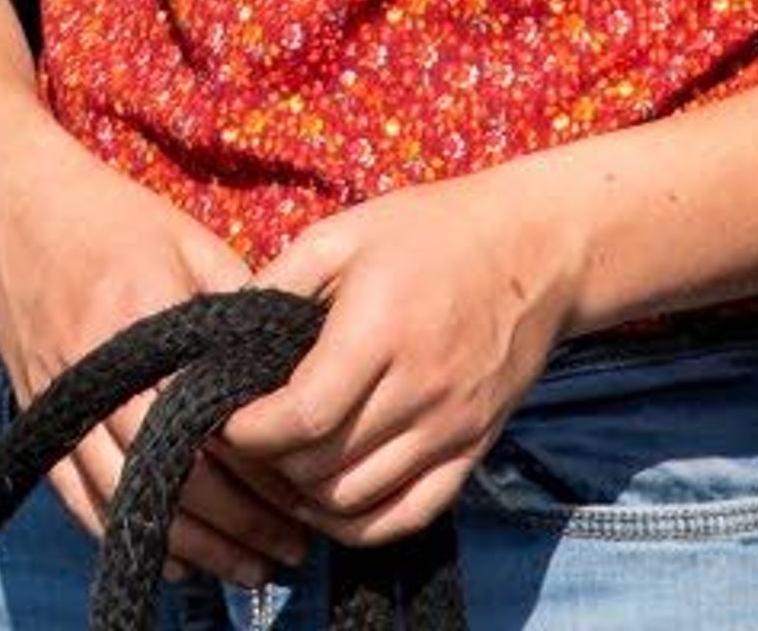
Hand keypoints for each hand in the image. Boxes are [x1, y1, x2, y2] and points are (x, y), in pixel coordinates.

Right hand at [0, 125, 318, 588]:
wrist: (11, 206)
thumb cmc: (113, 219)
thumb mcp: (190, 242)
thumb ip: (241, 307)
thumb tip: (302, 370)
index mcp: (144, 321)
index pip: (209, 424)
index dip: (261, 474)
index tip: (306, 502)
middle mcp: (99, 369)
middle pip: (171, 473)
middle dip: (237, 524)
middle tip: (289, 551)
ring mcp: (61, 397)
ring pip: (127, 497)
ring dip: (190, 545)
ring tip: (246, 569)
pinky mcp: (37, 414)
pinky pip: (77, 496)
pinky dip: (125, 533)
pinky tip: (173, 562)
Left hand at [210, 166, 587, 547]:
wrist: (537, 251)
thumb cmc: (431, 231)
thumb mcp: (343, 234)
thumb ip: (280, 282)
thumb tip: (224, 335)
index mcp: (379, 332)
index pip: (301, 416)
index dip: (248, 431)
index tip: (220, 418)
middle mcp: (419, 391)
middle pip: (322, 465)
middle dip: (265, 463)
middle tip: (238, 444)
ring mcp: (452, 428)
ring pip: (357, 500)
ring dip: (304, 496)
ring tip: (275, 467)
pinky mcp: (474, 450)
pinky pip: (409, 515)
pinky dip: (359, 525)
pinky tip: (326, 503)